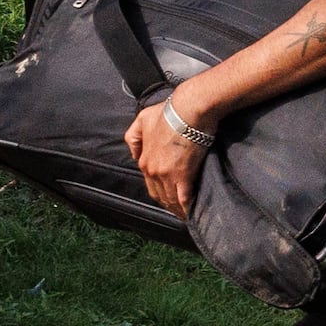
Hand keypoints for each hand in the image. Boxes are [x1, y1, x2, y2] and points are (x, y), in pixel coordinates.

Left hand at [125, 94, 203, 215]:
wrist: (188, 109)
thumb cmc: (168, 111)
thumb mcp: (142, 119)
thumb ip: (134, 137)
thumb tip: (135, 154)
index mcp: (144, 160)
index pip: (149, 182)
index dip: (159, 191)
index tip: (167, 197)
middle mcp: (152, 170)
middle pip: (159, 194)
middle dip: (167, 204)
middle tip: (177, 211)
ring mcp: (167, 175)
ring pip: (170, 199)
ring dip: (177, 209)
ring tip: (185, 215)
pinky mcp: (183, 176)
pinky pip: (183, 198)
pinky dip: (186, 207)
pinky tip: (191, 213)